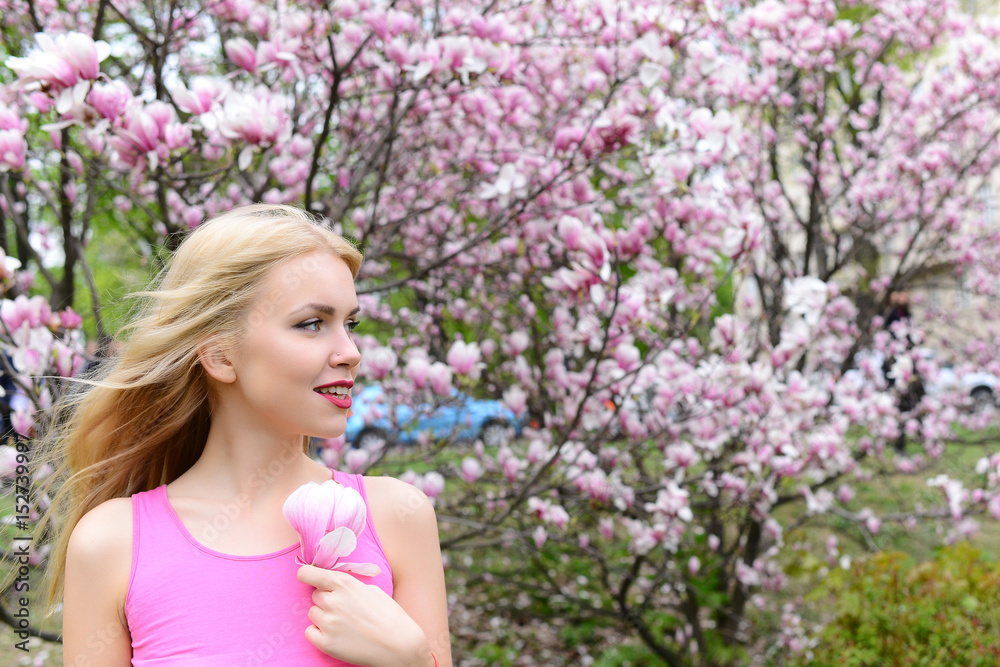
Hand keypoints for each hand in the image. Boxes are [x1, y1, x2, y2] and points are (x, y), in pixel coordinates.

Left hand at [297, 564, 433, 666]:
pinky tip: (336, 635)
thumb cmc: (390, 616)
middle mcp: (333, 601)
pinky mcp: (326, 643)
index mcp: (344, 584)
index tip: (307, 577)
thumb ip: (350, 587)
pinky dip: (319, 633)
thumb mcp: (372, 590)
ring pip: (312, 614)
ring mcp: (328, 623)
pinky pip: (310, 632)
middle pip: (314, 595)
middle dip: (326, 600)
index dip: (306, 575)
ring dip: (323, 617)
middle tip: (343, 609)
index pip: (308, 574)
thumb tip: (335, 588)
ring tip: (343, 624)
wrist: (399, 645)